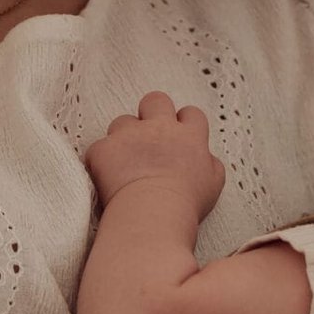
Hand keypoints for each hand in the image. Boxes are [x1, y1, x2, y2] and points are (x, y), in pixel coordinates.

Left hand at [85, 92, 225, 220]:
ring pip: (123, 122)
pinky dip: (103, 161)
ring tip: (126, 164)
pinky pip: (100, 148)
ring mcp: (129, 135)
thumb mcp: (213, 184)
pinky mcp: (104, 148)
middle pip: (156, 100)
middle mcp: (159, 127)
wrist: (153, 213)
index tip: (180, 139)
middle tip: (150, 135)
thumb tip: (205, 158)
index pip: (190, 113)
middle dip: (153, 112)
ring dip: (124, 137)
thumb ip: (210, 163)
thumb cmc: (186, 204)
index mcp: (188, 135)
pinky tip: (108, 180)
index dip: (184, 124)